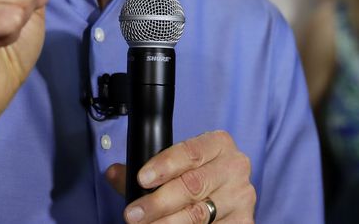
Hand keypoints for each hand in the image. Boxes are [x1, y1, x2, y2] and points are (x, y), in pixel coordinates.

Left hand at [106, 131, 255, 222]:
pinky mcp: (245, 221)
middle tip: (133, 214)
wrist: (227, 193)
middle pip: (193, 185)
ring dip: (168, 223)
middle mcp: (235, 166)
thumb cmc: (198, 175)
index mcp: (219, 143)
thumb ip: (146, 171)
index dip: (165, 165)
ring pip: (200, 213)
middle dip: (158, 202)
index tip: (142, 179)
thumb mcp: (177, 166)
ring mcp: (242, 196)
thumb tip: (113, 173)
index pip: (190, 152)